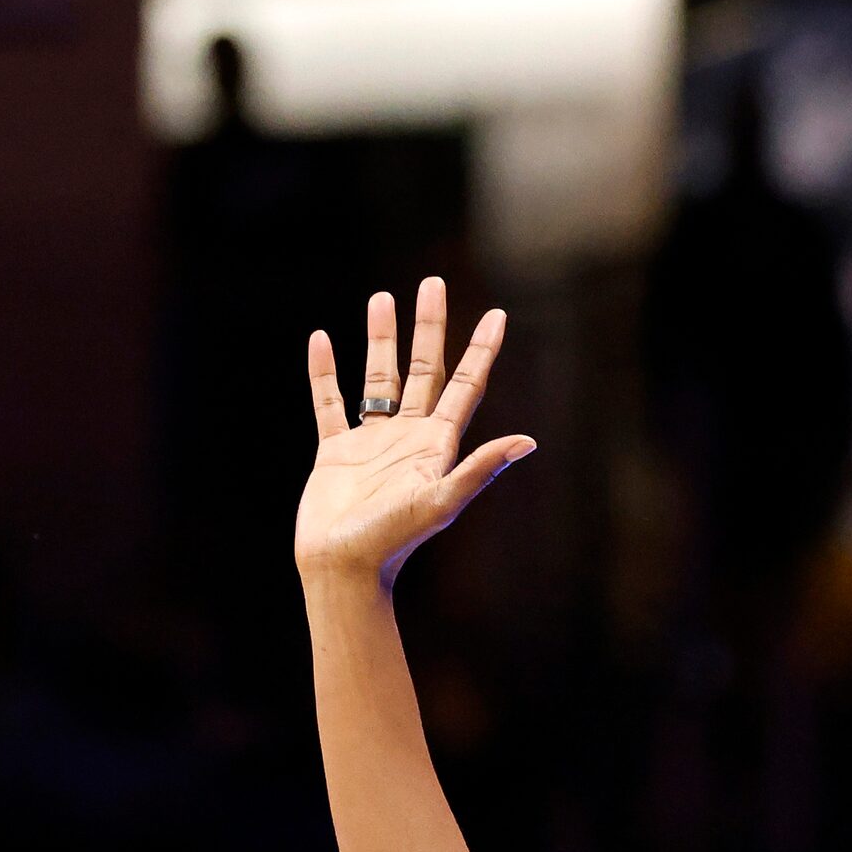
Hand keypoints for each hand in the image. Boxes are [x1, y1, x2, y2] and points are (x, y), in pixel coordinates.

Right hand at [297, 277, 534, 590]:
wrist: (344, 567)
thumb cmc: (394, 539)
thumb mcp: (442, 501)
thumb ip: (480, 468)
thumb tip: (528, 442)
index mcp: (438, 444)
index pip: (466, 386)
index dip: (482, 351)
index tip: (497, 314)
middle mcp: (409, 436)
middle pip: (422, 369)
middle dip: (429, 327)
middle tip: (431, 284)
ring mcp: (372, 442)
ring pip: (378, 377)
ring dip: (380, 339)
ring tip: (381, 298)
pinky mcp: (336, 452)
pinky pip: (330, 402)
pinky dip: (325, 372)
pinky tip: (323, 339)